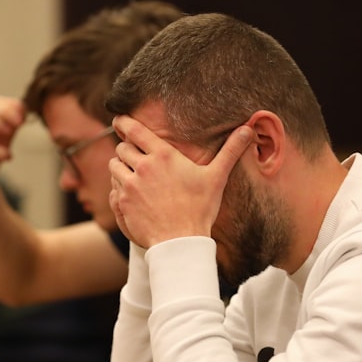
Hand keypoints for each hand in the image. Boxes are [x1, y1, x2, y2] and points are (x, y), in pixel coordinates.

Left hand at [109, 115, 252, 247]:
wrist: (181, 242)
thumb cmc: (200, 209)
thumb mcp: (217, 178)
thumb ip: (230, 151)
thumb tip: (248, 129)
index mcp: (162, 156)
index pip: (134, 130)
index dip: (123, 122)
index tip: (119, 119)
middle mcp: (142, 167)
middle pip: (121, 148)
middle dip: (126, 149)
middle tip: (134, 155)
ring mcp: (129, 186)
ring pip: (114, 167)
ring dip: (120, 169)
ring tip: (132, 176)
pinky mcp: (122, 203)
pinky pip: (113, 188)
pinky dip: (118, 188)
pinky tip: (131, 194)